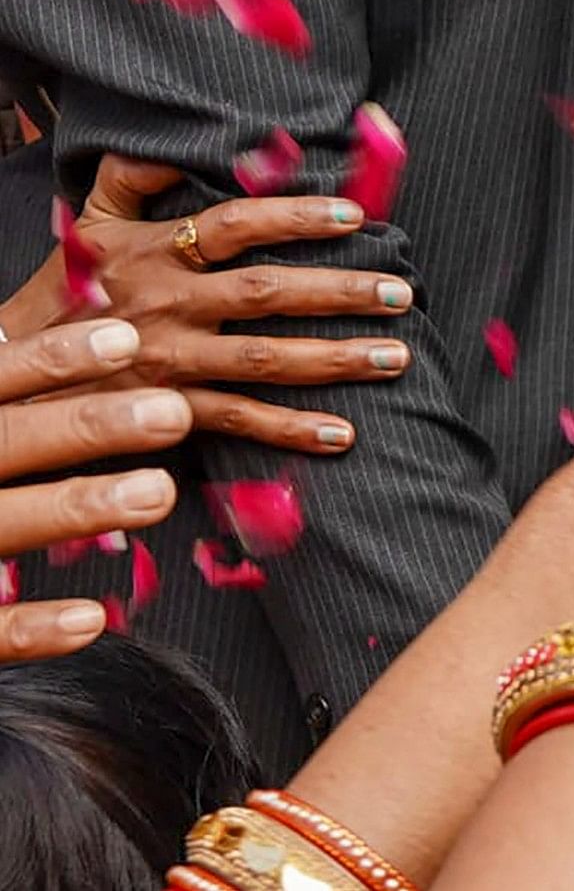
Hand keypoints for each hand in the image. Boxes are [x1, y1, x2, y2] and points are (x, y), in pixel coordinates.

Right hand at [0, 318, 184, 659]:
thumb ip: (1, 396)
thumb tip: (81, 330)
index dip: (51, 359)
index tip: (128, 338)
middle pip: (5, 443)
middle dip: (87, 426)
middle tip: (172, 412)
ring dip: (75, 506)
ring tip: (157, 492)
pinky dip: (29, 628)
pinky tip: (91, 619)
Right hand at [4, 157, 408, 453]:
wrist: (14, 370)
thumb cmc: (64, 290)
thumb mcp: (89, 224)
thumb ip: (133, 178)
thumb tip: (180, 142)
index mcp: (154, 254)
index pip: (233, 225)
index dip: (294, 215)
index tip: (355, 213)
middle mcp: (167, 306)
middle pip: (266, 294)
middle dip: (340, 292)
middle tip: (401, 292)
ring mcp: (168, 363)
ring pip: (264, 360)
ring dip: (335, 359)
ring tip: (395, 355)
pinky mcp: (165, 411)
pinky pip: (236, 420)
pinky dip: (289, 429)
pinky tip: (342, 434)